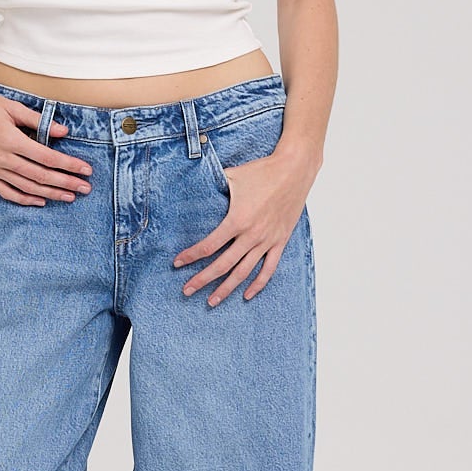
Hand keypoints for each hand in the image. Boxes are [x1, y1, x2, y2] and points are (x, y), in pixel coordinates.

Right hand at [0, 95, 92, 203]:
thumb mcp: (11, 107)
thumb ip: (38, 120)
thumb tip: (63, 132)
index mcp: (10, 139)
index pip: (47, 157)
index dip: (68, 165)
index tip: (85, 169)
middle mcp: (2, 157)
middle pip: (40, 176)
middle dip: (65, 182)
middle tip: (85, 188)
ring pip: (26, 187)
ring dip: (50, 193)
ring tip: (69, 196)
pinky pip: (6, 192)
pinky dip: (24, 199)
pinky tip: (40, 201)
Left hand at [173, 152, 307, 303]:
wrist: (294, 170)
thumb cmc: (262, 171)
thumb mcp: (232, 176)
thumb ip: (213, 186)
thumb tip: (197, 187)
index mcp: (237, 221)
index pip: (209, 246)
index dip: (191, 256)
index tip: (177, 263)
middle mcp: (251, 235)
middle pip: (222, 265)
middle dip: (202, 279)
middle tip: (187, 290)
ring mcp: (267, 241)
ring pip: (243, 272)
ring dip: (226, 289)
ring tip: (211, 301)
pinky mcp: (280, 241)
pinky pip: (269, 269)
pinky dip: (258, 284)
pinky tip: (247, 295)